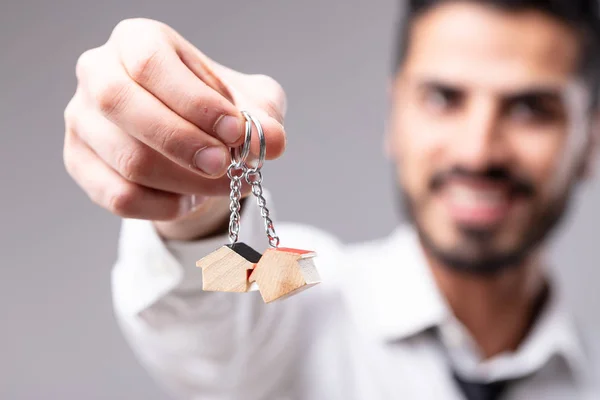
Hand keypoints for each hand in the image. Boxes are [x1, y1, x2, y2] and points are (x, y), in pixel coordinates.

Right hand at [63, 18, 286, 239]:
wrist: (188, 141)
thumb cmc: (217, 111)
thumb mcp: (250, 104)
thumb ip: (263, 116)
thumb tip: (273, 141)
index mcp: (136, 40)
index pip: (151, 64)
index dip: (195, 102)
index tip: (236, 132)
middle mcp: (97, 72)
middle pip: (123, 105)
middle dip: (184, 142)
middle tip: (226, 165)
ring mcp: (80, 119)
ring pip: (127, 159)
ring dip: (186, 181)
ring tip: (223, 184)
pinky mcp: (78, 162)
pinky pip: (119, 196)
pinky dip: (164, 206)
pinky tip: (190, 199)